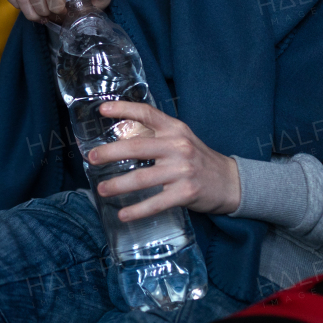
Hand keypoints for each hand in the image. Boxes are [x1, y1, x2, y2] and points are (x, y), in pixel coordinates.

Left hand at [87, 101, 241, 221]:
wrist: (230, 182)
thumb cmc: (198, 159)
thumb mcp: (180, 139)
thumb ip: (156, 135)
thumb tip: (120, 135)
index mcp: (175, 129)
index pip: (146, 113)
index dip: (123, 109)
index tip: (101, 109)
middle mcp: (178, 146)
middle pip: (137, 146)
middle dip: (110, 152)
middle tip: (92, 158)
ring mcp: (182, 170)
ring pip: (142, 177)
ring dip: (118, 184)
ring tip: (102, 189)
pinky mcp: (186, 192)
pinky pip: (156, 202)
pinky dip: (137, 210)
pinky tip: (123, 214)